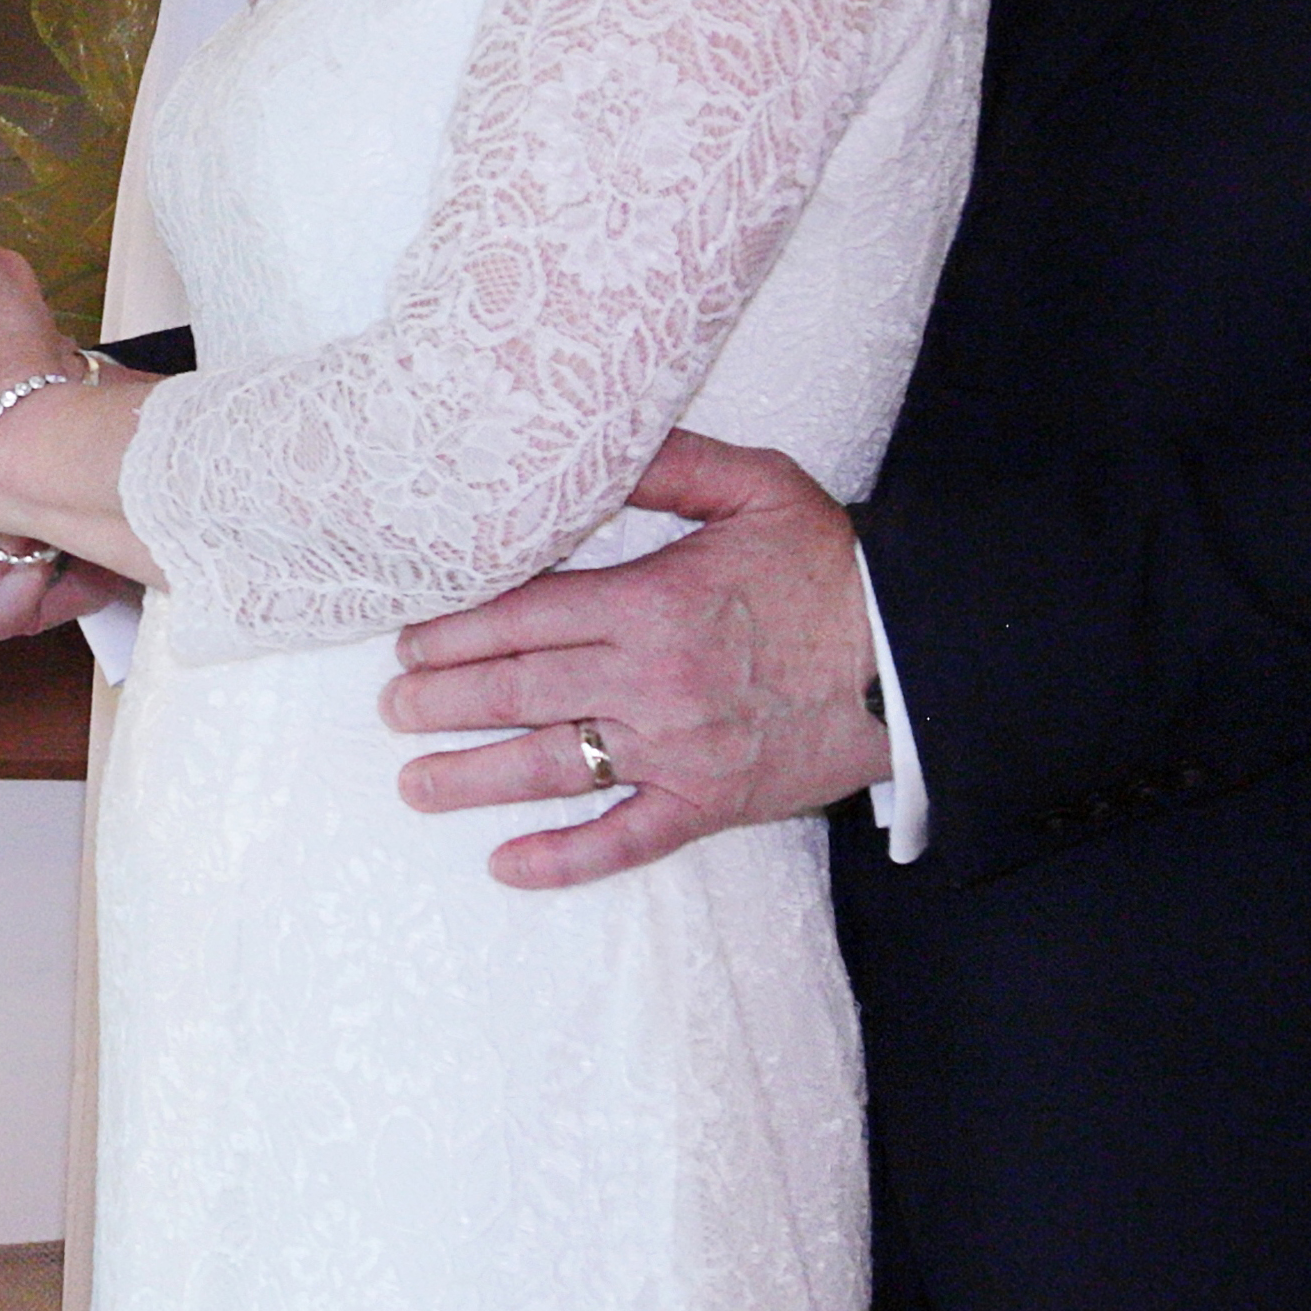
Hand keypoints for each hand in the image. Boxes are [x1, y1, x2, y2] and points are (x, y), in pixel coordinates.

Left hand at [383, 432, 886, 885]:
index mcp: (652, 600)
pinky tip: (506, 865)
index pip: (524, 613)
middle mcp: (650, 680)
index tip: (407, 638)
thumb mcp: (756, 488)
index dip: (455, 627)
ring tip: (414, 783)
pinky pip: (625, 839)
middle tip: (392, 707)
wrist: (918, 657)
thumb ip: (666, 465)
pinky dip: (563, 858)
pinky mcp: (709, 802)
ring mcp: (676, 749)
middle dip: (442, 700)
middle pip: (518, 691)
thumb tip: (588, 445)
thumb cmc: (836, 566)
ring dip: (472, 777)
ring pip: (550, 767)